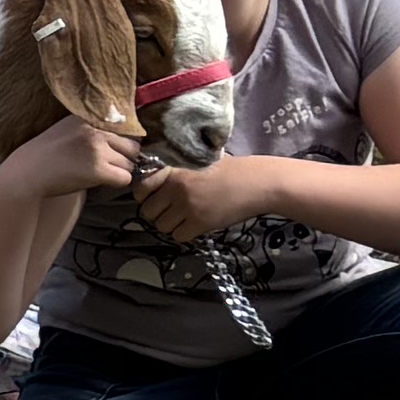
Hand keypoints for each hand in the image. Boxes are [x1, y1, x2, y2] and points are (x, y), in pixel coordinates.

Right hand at [1, 113, 134, 201]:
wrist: (27, 173)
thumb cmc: (46, 154)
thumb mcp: (68, 127)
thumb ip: (93, 126)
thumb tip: (125, 132)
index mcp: (89, 117)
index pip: (126, 124)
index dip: (122, 140)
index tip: (112, 148)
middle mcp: (95, 130)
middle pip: (132, 145)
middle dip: (123, 156)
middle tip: (105, 163)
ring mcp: (97, 149)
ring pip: (130, 163)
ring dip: (118, 170)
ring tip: (98, 172)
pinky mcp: (98, 170)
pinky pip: (125, 178)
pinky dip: (115, 182)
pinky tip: (99, 181)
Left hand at [124, 149, 270, 245]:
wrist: (258, 182)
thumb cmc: (232, 170)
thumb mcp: (198, 163)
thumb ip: (177, 173)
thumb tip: (156, 185)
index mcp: (173, 171)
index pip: (141, 190)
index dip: (145, 198)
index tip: (155, 200)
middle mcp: (175, 188)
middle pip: (148, 212)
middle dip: (157, 214)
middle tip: (172, 213)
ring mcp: (186, 206)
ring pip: (161, 226)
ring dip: (171, 226)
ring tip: (185, 220)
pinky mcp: (199, 222)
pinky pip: (178, 236)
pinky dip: (185, 234)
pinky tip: (196, 226)